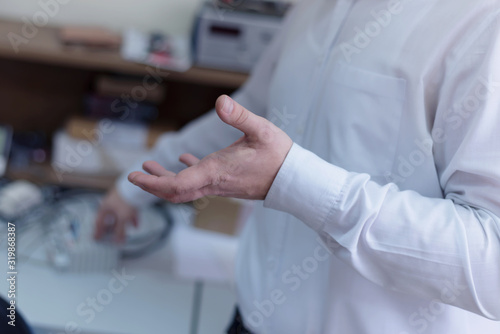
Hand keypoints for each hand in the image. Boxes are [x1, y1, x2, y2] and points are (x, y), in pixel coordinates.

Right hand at [94, 187, 137, 242]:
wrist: (136, 187)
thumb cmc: (126, 199)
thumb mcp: (122, 218)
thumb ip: (120, 231)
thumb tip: (118, 241)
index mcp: (105, 208)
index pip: (99, 222)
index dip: (98, 231)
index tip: (96, 238)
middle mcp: (110, 204)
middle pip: (109, 219)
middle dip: (111, 228)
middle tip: (111, 236)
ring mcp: (119, 201)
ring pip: (119, 216)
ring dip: (122, 225)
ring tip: (126, 232)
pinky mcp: (127, 200)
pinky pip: (128, 212)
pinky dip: (130, 219)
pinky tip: (135, 224)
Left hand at [128, 95, 292, 202]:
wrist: (293, 179)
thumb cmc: (278, 155)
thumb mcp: (261, 130)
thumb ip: (239, 116)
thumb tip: (220, 101)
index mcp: (216, 170)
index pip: (177, 185)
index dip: (153, 184)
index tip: (134, 177)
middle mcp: (214, 181)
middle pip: (176, 192)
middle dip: (153, 185)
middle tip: (135, 176)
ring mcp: (220, 184)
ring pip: (186, 188)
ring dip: (166, 180)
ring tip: (150, 168)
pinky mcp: (226, 182)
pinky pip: (200, 181)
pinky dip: (185, 174)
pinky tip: (183, 161)